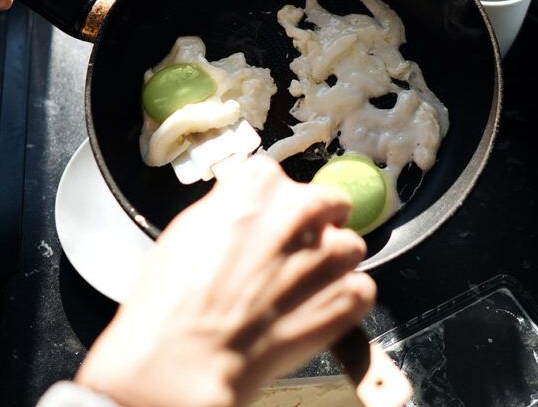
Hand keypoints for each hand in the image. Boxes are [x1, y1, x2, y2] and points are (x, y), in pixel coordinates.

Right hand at [74, 156, 375, 406]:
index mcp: (260, 184)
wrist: (189, 358)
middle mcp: (302, 208)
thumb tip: (245, 214)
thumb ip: (232, 209)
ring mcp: (332, 251)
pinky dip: (342, 303)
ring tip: (296, 294)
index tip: (263, 227)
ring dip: (330, 266)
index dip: (272, 209)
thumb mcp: (190, 228)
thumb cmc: (176, 300)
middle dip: (314, 227)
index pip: (280, 179)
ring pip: (349, 246)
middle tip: (288, 259)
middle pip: (328, 204)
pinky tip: (309, 316)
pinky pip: (361, 289)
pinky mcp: (350, 294)